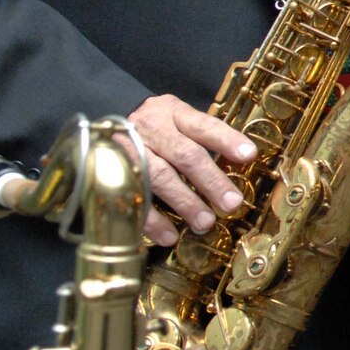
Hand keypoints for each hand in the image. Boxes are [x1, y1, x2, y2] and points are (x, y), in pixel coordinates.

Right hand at [126, 94, 255, 245]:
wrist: (102, 128)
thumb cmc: (154, 127)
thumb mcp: (177, 119)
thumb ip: (205, 137)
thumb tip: (244, 159)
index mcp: (172, 113)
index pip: (203, 125)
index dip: (226, 140)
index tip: (248, 155)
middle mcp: (151, 129)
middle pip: (184, 155)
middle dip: (210, 180)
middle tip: (231, 203)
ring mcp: (129, 151)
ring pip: (159, 177)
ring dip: (184, 202)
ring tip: (205, 222)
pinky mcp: (111, 172)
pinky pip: (133, 198)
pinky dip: (152, 219)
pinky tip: (170, 236)